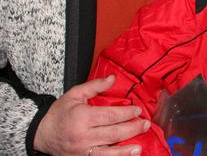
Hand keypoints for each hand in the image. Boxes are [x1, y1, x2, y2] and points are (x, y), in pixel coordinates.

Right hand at [34, 75, 149, 155]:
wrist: (41, 133)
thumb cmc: (59, 113)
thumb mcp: (74, 94)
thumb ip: (95, 86)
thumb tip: (113, 78)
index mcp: (82, 117)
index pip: (110, 116)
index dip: (126, 113)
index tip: (138, 110)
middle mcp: (83, 136)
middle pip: (113, 133)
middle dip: (132, 129)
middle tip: (145, 124)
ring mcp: (82, 150)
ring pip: (108, 152)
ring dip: (125, 150)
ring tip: (139, 147)